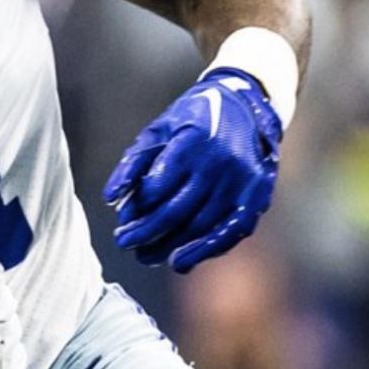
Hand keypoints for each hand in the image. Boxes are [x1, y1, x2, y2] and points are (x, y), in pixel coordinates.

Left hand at [103, 67, 281, 272]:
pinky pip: (231, 231)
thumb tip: (110, 197)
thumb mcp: (159, 129)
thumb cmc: (193, 119)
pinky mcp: (257, 196)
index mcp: (193, 142)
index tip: (121, 222)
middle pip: (178, 210)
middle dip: (147, 232)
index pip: (159, 185)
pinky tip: (181, 262)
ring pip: (202, 225)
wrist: (247, 106)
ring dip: (171, 246)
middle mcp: (220, 163)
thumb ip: (134, 162)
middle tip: (125, 243)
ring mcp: (242, 182)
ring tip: (146, 255)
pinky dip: (206, 250)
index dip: (138, 208)